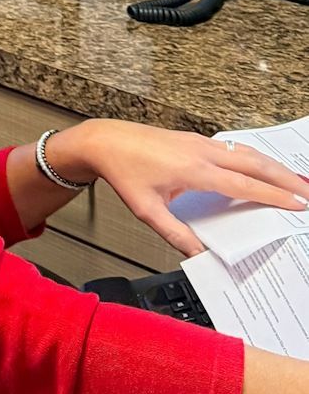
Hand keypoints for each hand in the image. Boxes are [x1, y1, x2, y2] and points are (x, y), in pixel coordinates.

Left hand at [49, 119, 308, 256]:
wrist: (104, 140)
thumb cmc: (123, 172)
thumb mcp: (146, 211)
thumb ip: (175, 234)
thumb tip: (199, 254)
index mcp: (194, 171)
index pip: (244, 186)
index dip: (273, 196)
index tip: (297, 204)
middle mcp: (202, 152)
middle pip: (254, 164)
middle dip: (285, 179)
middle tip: (308, 193)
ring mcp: (199, 142)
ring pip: (246, 152)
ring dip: (273, 166)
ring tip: (295, 180)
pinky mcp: (195, 138)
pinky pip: (233, 147)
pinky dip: (254, 157)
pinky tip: (262, 164)